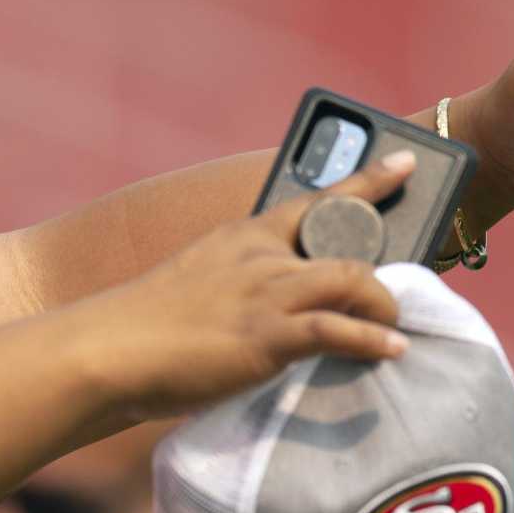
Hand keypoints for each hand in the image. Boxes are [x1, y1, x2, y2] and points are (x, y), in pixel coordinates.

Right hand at [71, 154, 414, 420]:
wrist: (109, 349)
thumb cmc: (145, 328)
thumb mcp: (199, 287)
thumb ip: (239, 288)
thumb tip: (266, 314)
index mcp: (243, 237)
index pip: (316, 198)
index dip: (368, 180)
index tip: (405, 162)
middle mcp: (262, 255)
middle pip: (349, 241)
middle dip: (385, 265)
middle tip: (398, 297)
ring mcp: (265, 292)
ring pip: (353, 278)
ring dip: (383, 306)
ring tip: (392, 330)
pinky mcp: (266, 335)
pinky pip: (337, 329)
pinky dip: (371, 339)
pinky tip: (391, 351)